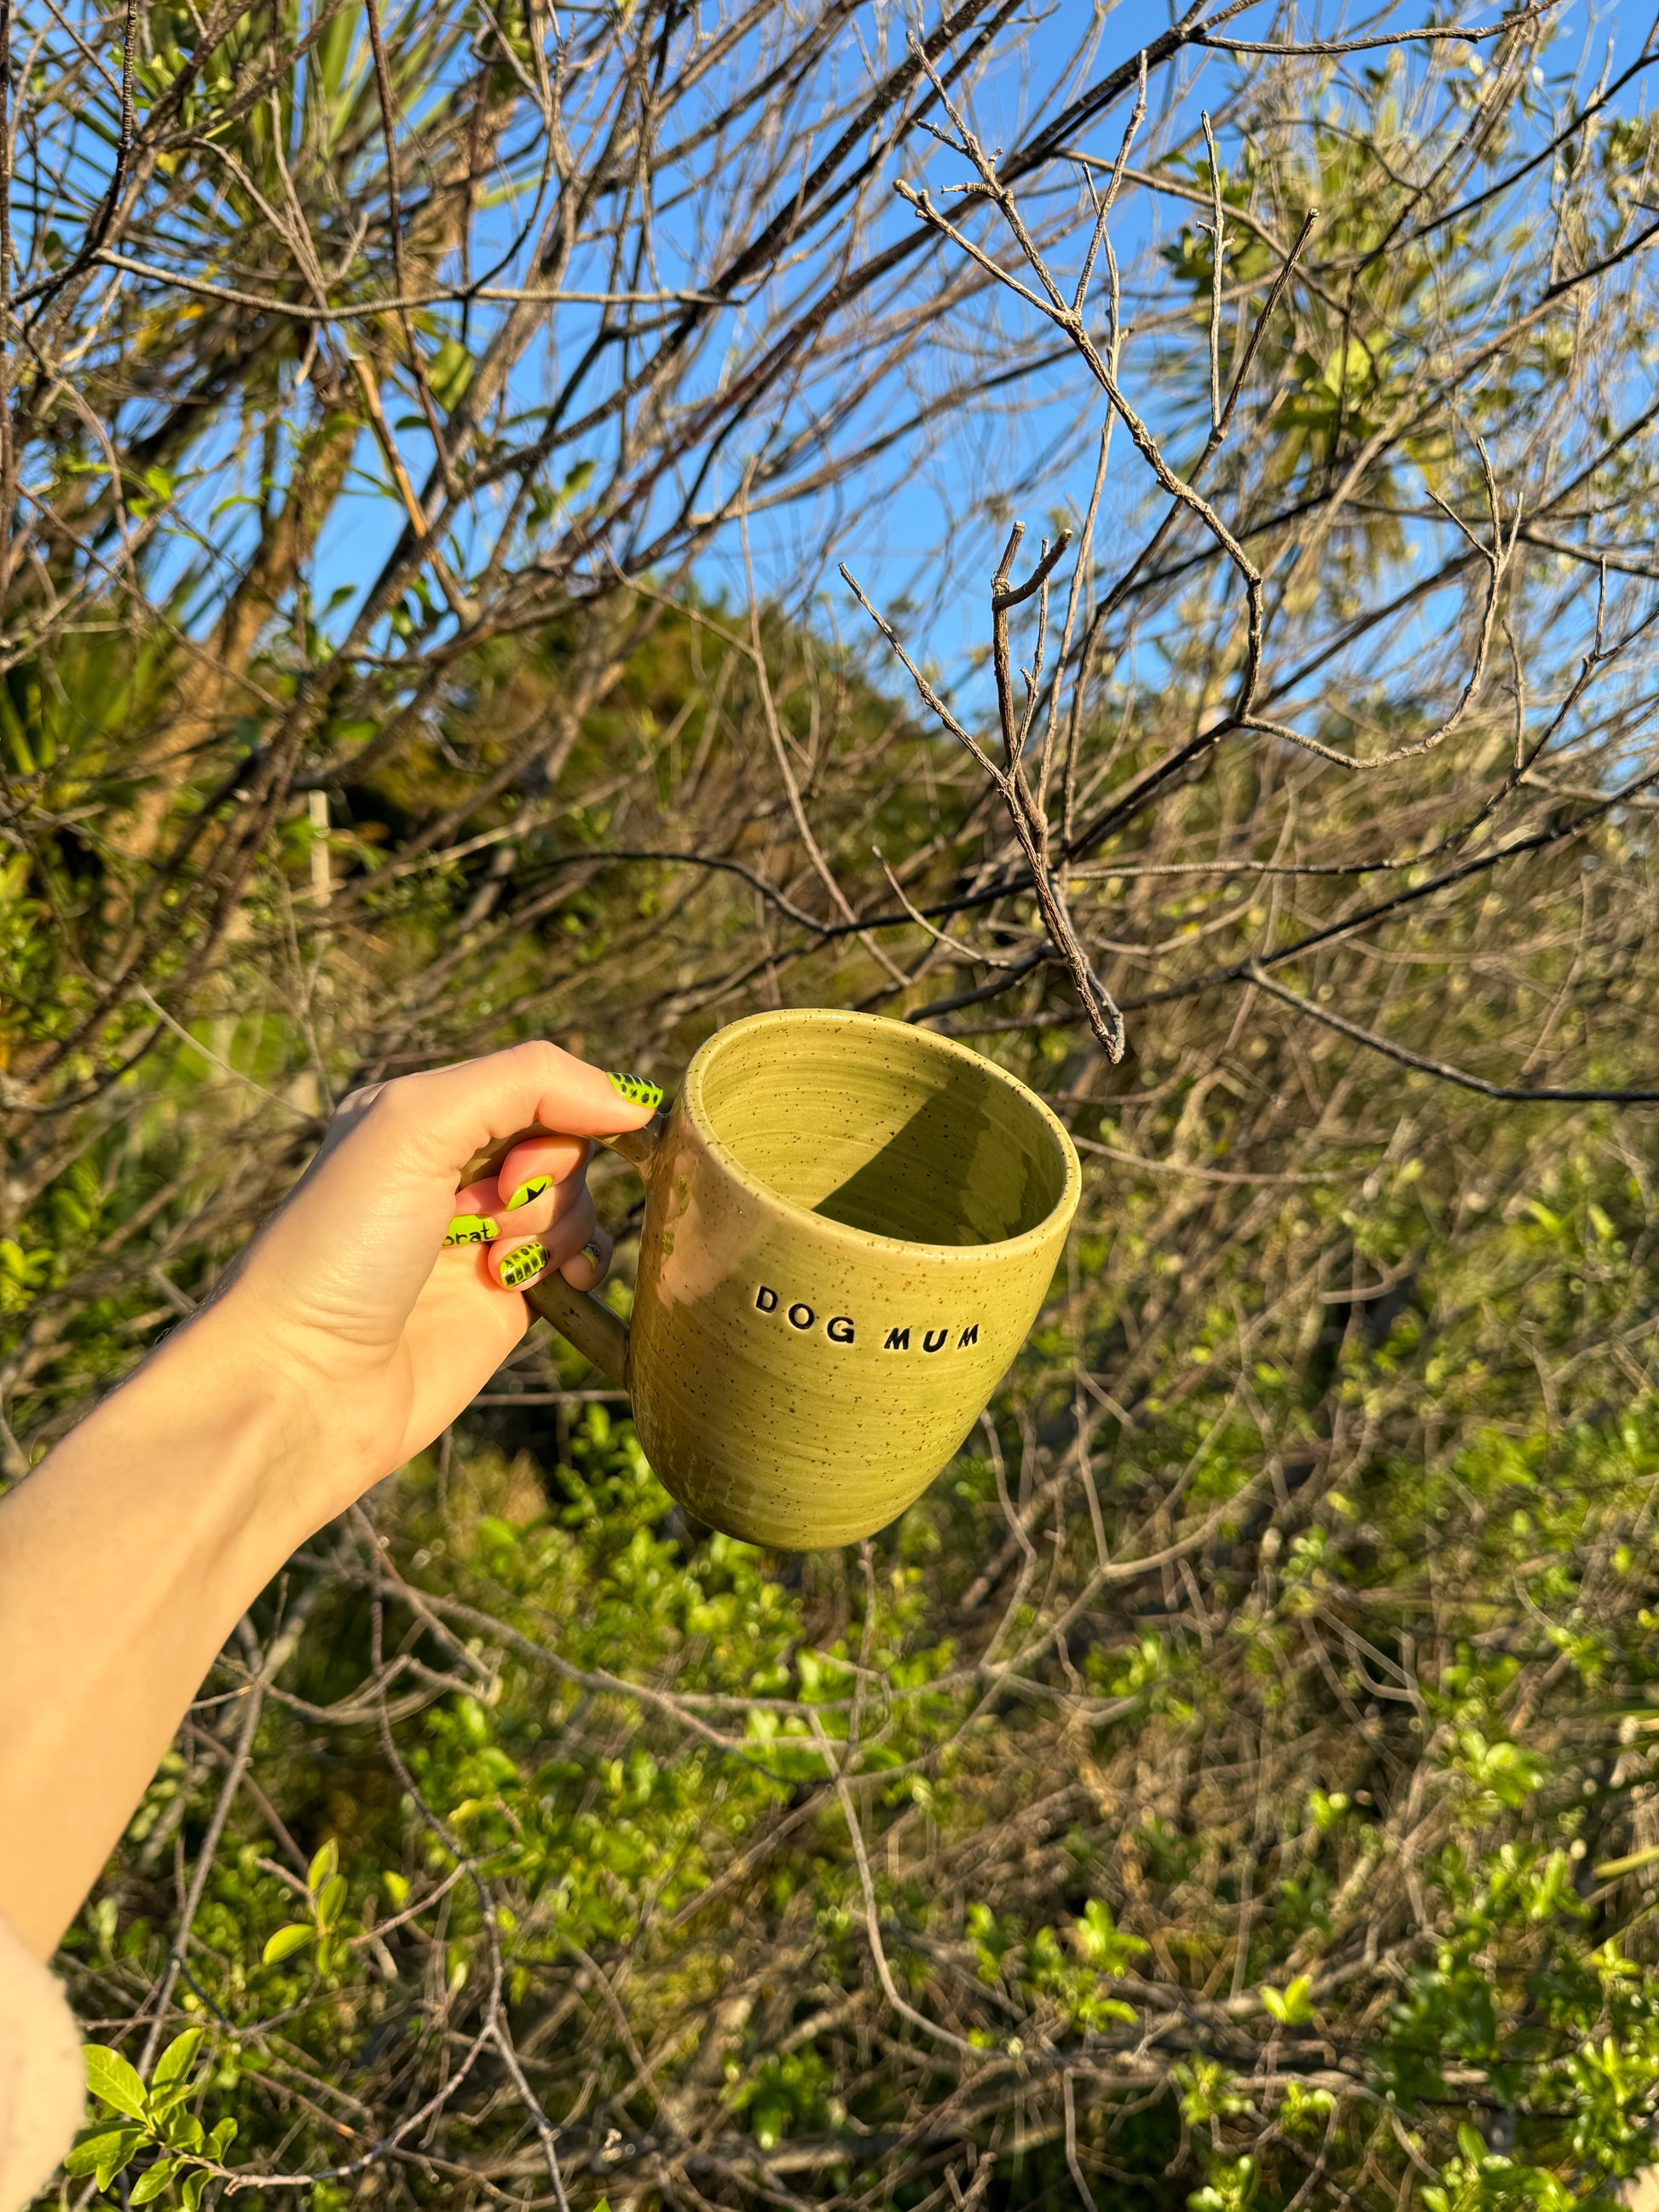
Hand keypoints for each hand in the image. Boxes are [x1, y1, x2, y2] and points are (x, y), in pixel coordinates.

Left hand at [205, 1041, 660, 1521]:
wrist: (307, 1386)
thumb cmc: (340, 1248)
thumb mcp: (413, 1125)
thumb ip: (524, 1083)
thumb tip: (633, 1101)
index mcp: (421, 1113)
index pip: (534, 1083)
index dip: (558, 1112)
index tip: (520, 1162)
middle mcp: (451, 1168)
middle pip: (563, 1140)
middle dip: (542, 1177)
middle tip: (482, 1216)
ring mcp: (481, 1234)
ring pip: (576, 1199)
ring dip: (552, 1226)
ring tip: (494, 1264)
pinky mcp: (507, 1296)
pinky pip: (581, 1256)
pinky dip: (583, 1261)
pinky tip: (555, 1281)